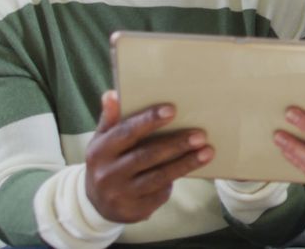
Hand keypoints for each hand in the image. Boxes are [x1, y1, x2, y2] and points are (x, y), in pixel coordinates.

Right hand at [85, 91, 213, 222]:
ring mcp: (122, 194)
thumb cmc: (107, 161)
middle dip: (176, 144)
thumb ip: (110, 118)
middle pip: (147, 156)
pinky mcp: (136, 210)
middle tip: (201, 135)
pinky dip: (177, 180)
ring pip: (159, 176)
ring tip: (207, 151)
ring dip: (186, 163)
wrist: (97, 204)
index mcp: (100, 151)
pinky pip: (161, 193)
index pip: (126, 132)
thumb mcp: (102, 140)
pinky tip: (192, 168)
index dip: (149, 120)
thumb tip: (113, 94)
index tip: (173, 110)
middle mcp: (108, 174)